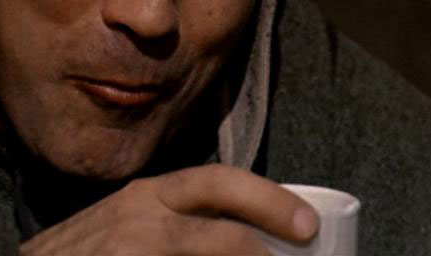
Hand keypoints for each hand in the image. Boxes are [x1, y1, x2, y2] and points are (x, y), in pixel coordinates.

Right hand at [19, 163, 318, 254]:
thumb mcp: (122, 227)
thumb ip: (166, 225)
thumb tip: (237, 240)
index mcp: (147, 197)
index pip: (216, 182)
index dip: (266, 198)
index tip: (306, 221)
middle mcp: (140, 215)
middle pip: (220, 208)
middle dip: (270, 213)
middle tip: (308, 235)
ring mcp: (128, 247)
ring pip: (209, 244)